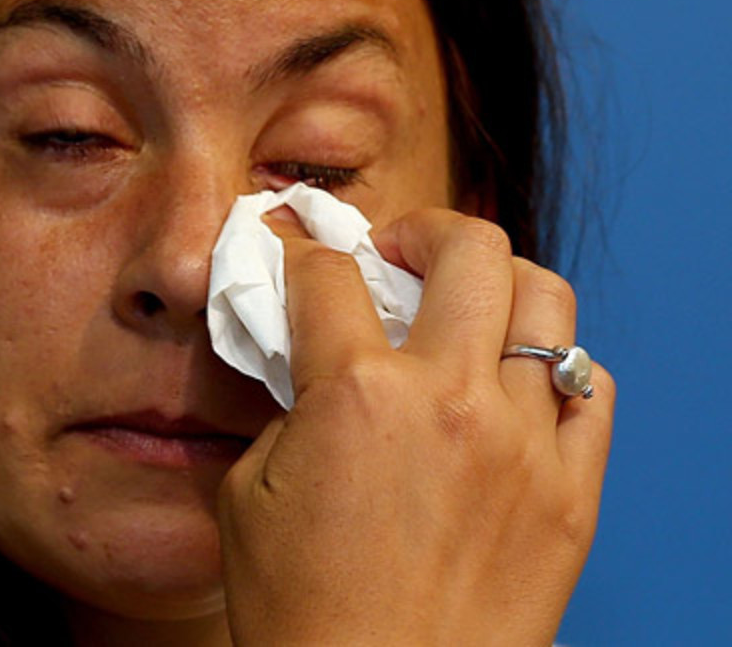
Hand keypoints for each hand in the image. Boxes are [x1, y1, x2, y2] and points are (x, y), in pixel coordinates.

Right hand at [217, 209, 613, 645]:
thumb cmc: (302, 614)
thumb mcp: (249, 493)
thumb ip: (287, 405)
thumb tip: (313, 359)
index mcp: (355, 396)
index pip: (329, 276)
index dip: (300, 252)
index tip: (298, 254)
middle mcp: (449, 402)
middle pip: (468, 249)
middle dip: (422, 230)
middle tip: (399, 252)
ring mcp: (523, 445)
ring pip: (545, 302)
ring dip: (498, 285)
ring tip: (466, 307)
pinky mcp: (572, 495)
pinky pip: (589, 388)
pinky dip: (554, 367)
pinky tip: (516, 384)